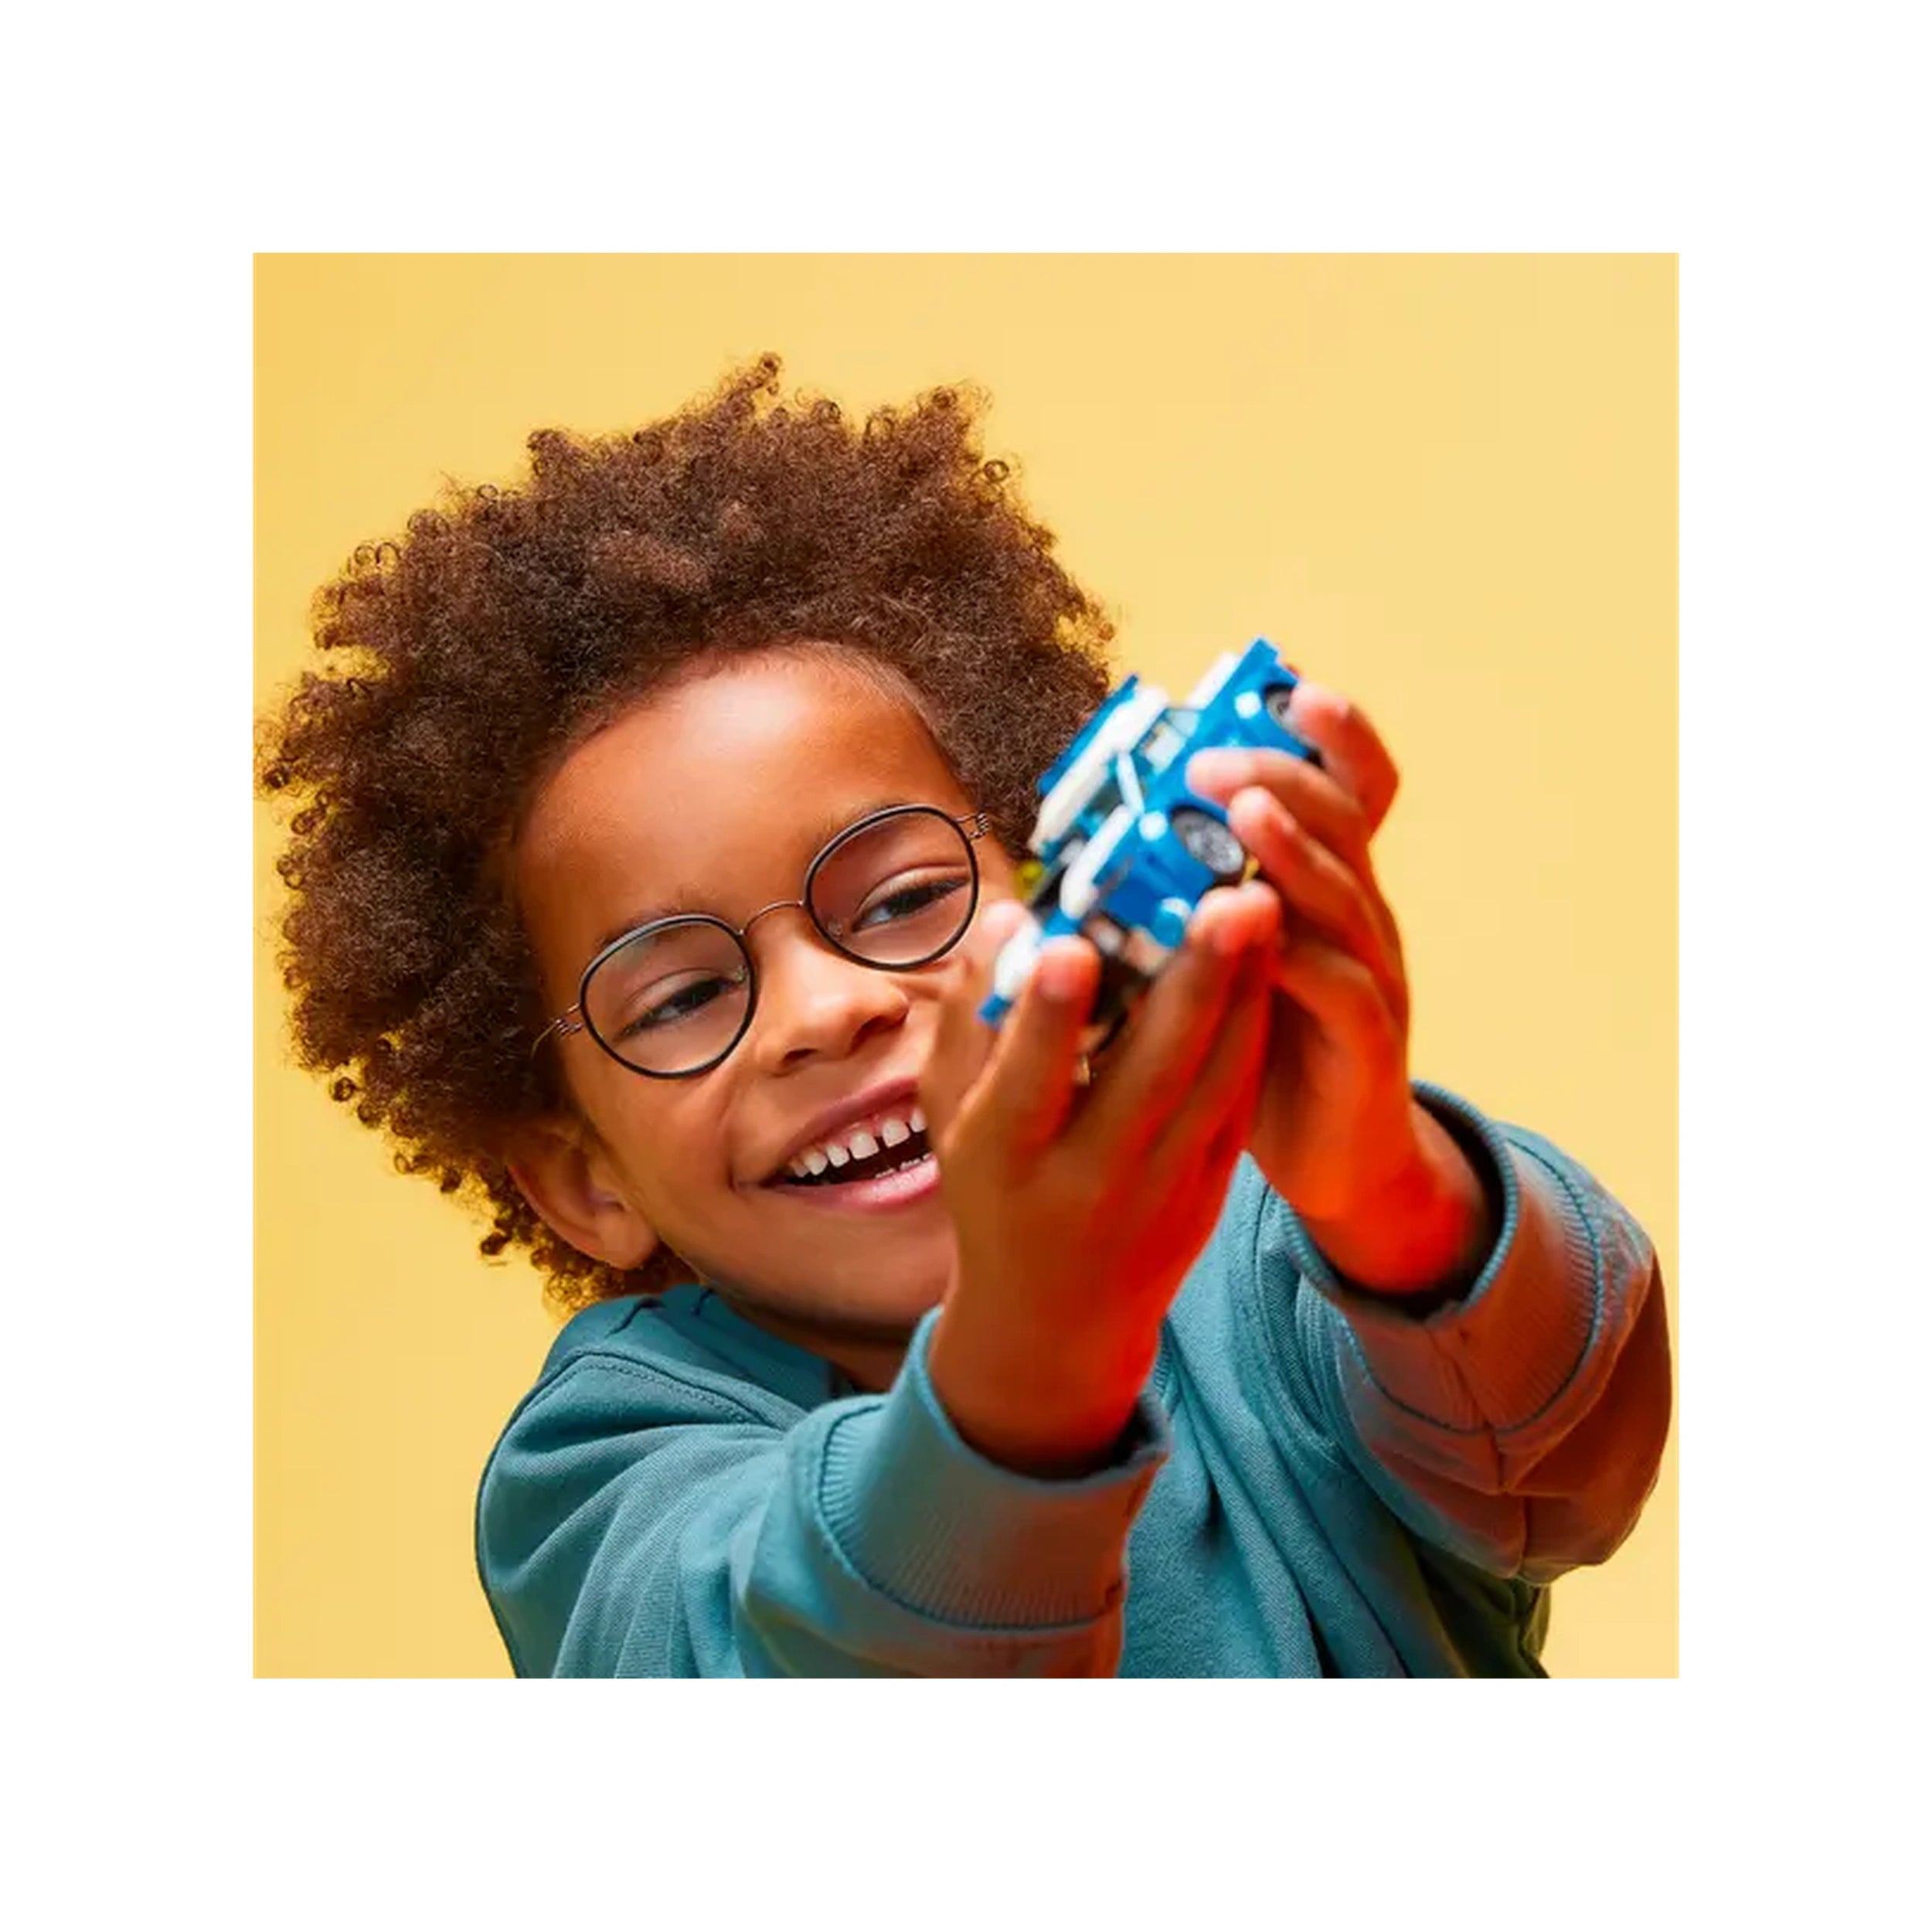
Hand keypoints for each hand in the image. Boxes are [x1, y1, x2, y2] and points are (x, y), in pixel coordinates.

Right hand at [919, 888, 1278, 1475]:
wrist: (1056, 1321)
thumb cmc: (991, 1187)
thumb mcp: (950, 1113)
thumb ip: (972, 1018)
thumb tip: (1010, 917)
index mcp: (1004, 1156)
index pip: (1029, 1082)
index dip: (1050, 1016)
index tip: (1072, 945)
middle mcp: (1087, 1176)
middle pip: (1150, 1073)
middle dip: (1193, 980)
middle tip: (1230, 896)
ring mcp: (1160, 1187)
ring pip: (1214, 1081)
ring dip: (1244, 992)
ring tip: (1264, 906)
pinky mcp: (1210, 1190)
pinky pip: (1238, 1101)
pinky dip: (1254, 1032)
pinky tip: (1269, 964)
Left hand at [1187, 682, 1490, 1293]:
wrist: (1337, 1161)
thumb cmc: (1265, 1044)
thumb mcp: (1233, 956)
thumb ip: (1192, 898)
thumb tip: (1103, 838)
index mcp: (1326, 886)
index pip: (1350, 790)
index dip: (1333, 737)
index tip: (1290, 688)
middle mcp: (1360, 916)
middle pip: (1342, 822)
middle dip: (1283, 775)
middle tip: (1212, 757)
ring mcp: (1373, 975)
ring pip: (1344, 895)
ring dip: (1293, 848)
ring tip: (1244, 809)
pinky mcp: (1368, 1042)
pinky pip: (1338, 987)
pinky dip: (1299, 956)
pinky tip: (1257, 932)